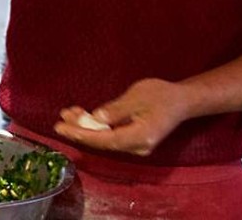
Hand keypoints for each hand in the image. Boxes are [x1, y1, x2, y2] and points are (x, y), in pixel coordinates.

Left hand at [53, 78, 191, 156]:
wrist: (181, 101)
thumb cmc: (161, 95)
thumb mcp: (137, 96)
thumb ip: (116, 110)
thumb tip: (96, 119)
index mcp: (140, 137)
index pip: (105, 140)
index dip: (81, 135)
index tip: (62, 128)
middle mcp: (137, 147)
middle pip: (102, 143)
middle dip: (79, 131)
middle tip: (60, 120)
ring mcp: (135, 146)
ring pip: (104, 140)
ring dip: (85, 128)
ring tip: (68, 113)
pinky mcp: (132, 140)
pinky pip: (110, 136)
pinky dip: (95, 127)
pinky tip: (82, 116)